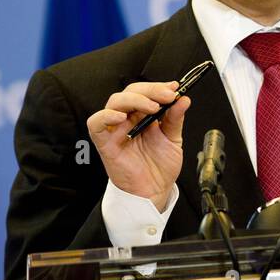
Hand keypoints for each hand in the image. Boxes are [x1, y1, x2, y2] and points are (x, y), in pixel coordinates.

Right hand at [86, 81, 190, 209]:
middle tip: (167, 96)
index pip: (145, 92)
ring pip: (115, 102)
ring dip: (134, 99)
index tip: (174, 88)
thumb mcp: (173, 140)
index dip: (158, 87)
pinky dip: (106, 116)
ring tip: (152, 107)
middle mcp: (128, 120)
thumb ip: (175, 119)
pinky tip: (121, 117)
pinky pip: (96, 124)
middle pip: (130, 92)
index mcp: (143, 116)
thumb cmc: (159, 167)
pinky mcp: (105, 143)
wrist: (154, 191)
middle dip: (150, 90)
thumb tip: (183, 99)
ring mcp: (116, 129)